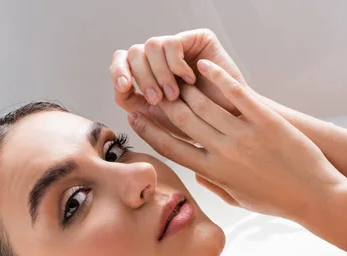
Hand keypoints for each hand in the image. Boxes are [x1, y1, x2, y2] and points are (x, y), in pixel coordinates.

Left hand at [110, 29, 245, 141]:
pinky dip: (175, 65)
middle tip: (158, 99)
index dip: (118, 72)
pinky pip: (172, 43)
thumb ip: (136, 105)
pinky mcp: (196, 39)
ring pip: (150, 45)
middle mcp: (160, 59)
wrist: (227, 123)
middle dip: (142, 78)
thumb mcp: (159, 118)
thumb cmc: (195, 124)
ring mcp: (178, 48)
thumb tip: (119, 90)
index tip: (125, 88)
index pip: (121, 62)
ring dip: (159, 73)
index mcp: (146, 75)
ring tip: (175, 95)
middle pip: (134, 53)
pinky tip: (188, 80)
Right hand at [127, 59, 346, 220]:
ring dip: (186, 88)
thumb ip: (212, 183)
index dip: (148, 130)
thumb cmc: (276, 200)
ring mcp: (244, 135)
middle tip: (151, 89)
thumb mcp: (237, 198)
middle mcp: (223, 152)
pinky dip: (217, 78)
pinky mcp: (265, 121)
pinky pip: (235, 94)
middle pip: (181, 121)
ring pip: (203, 104)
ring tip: (176, 78)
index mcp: (213, 172)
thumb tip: (195, 169)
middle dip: (161, 103)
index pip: (170, 148)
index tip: (134, 117)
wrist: (315, 196)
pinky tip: (204, 67)